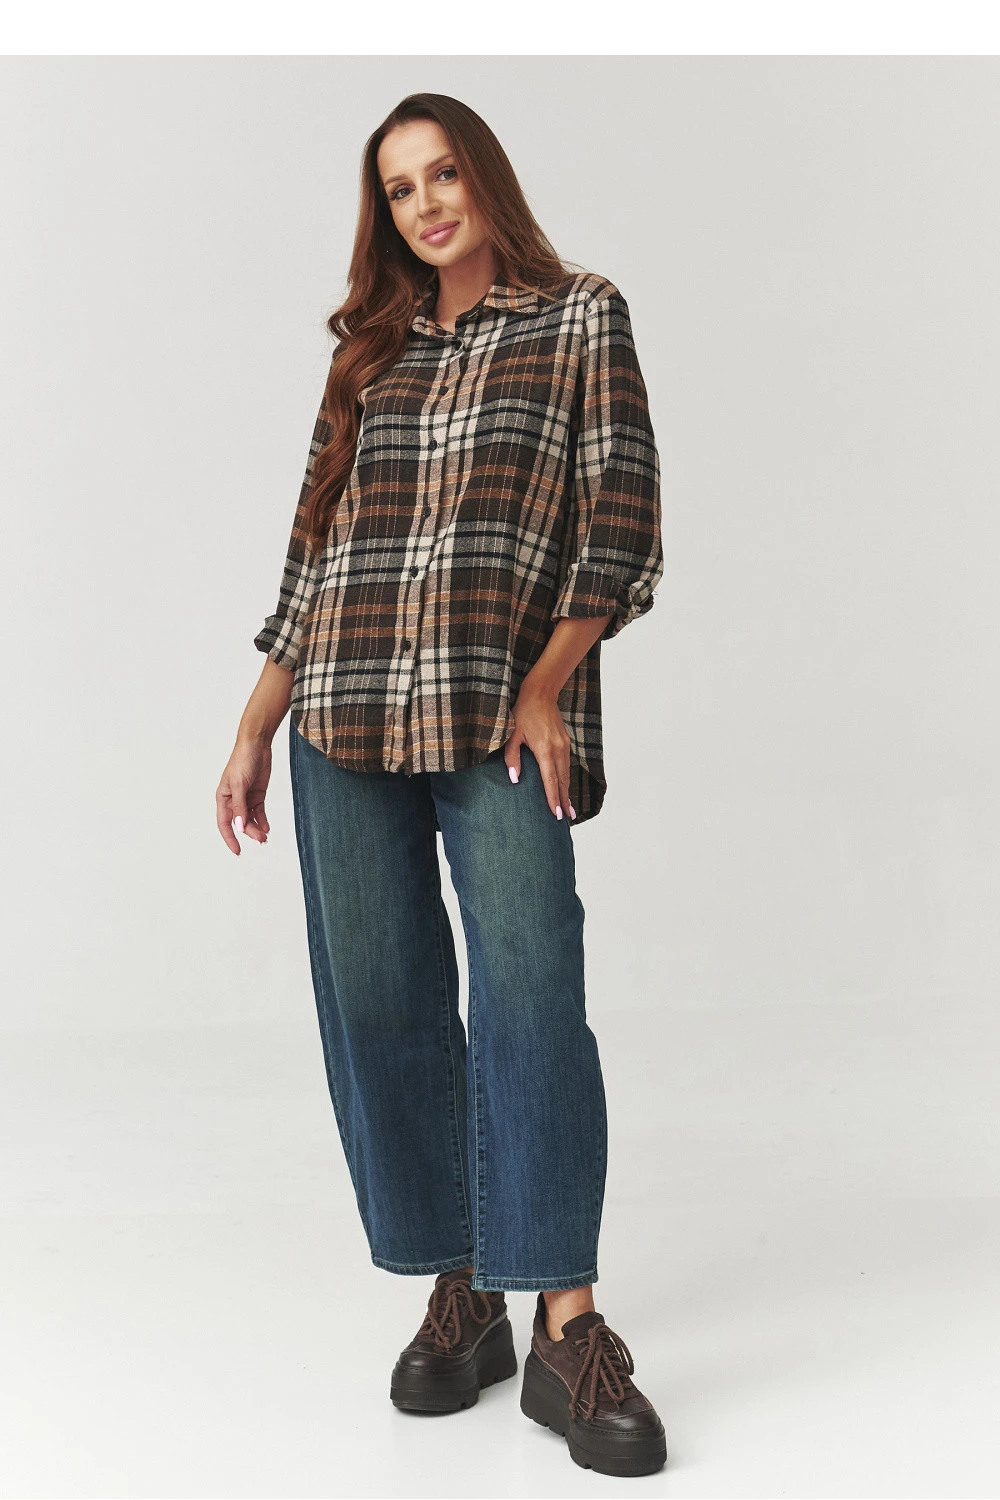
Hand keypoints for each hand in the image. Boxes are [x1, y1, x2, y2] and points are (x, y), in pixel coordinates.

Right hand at [216, 736, 272, 853]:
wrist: (257, 745)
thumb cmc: (242, 761)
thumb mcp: (239, 784)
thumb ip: (239, 806)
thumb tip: (239, 826)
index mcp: (223, 797)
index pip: (224, 823)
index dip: (230, 838)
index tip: (237, 851)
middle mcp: (233, 800)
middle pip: (240, 823)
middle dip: (249, 833)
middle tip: (261, 840)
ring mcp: (246, 798)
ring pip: (250, 819)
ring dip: (257, 828)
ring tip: (265, 837)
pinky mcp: (258, 795)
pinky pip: (259, 812)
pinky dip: (263, 821)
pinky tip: (267, 828)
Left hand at [504, 677, 576, 820]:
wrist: (541, 693)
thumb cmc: (523, 713)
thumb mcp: (512, 734)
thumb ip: (512, 757)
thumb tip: (515, 779)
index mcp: (544, 750)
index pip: (550, 780)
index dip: (553, 798)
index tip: (557, 814)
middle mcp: (558, 750)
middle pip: (562, 781)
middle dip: (564, 800)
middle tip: (565, 819)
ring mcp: (564, 746)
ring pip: (566, 774)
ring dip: (567, 792)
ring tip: (568, 808)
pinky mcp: (565, 742)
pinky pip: (566, 765)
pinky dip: (566, 779)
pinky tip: (565, 788)